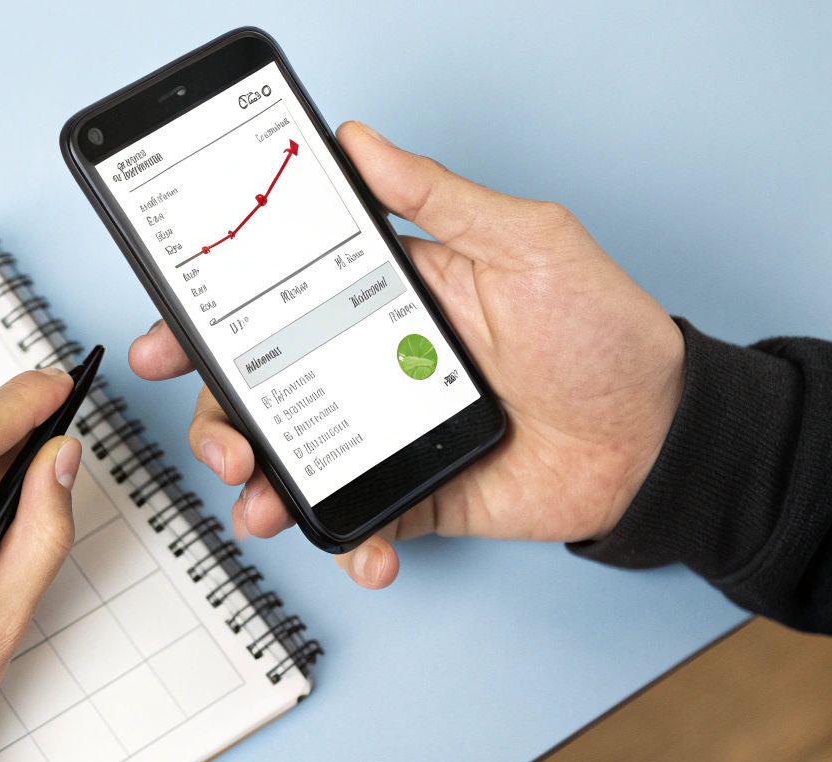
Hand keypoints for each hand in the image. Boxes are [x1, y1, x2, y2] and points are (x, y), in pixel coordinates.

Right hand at [133, 121, 686, 587]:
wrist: (662, 439)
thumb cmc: (605, 332)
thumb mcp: (525, 242)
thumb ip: (436, 197)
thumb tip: (360, 142)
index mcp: (384, 303)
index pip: (275, 307)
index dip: (210, 325)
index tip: (169, 341)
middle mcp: (372, 370)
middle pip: (262, 395)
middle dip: (218, 423)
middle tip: (223, 443)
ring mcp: (387, 437)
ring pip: (293, 465)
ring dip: (262, 492)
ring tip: (265, 504)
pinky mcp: (414, 496)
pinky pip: (358, 522)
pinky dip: (348, 544)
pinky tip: (360, 549)